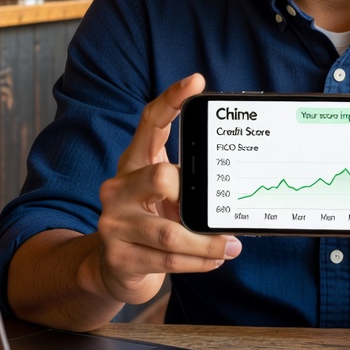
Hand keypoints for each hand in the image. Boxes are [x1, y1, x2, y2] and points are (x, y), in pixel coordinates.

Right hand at [77, 73, 240, 305]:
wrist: (113, 268)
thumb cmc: (151, 221)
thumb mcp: (166, 196)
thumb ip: (191, 181)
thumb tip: (236, 174)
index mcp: (134, 162)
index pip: (150, 122)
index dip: (172, 100)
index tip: (196, 82)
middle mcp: (118, 187)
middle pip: (160, 178)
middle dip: (192, 197)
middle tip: (213, 209)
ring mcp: (114, 223)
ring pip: (171, 233)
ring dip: (207, 243)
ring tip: (230, 245)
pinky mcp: (120, 257)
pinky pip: (169, 260)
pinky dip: (199, 261)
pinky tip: (215, 258)